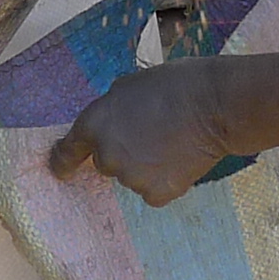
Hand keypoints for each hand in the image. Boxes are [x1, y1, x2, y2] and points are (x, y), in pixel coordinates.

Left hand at [47, 59, 233, 206]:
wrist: (215, 105)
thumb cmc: (176, 86)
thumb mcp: (129, 86)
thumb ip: (110, 111)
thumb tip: (109, 127)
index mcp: (94, 124)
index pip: (67, 152)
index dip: (63, 162)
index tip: (63, 170)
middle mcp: (107, 155)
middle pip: (105, 164)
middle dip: (122, 152)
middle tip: (151, 133)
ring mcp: (131, 178)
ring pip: (132, 177)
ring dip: (146, 166)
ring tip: (172, 141)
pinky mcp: (157, 193)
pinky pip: (153, 191)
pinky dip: (165, 180)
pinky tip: (181, 159)